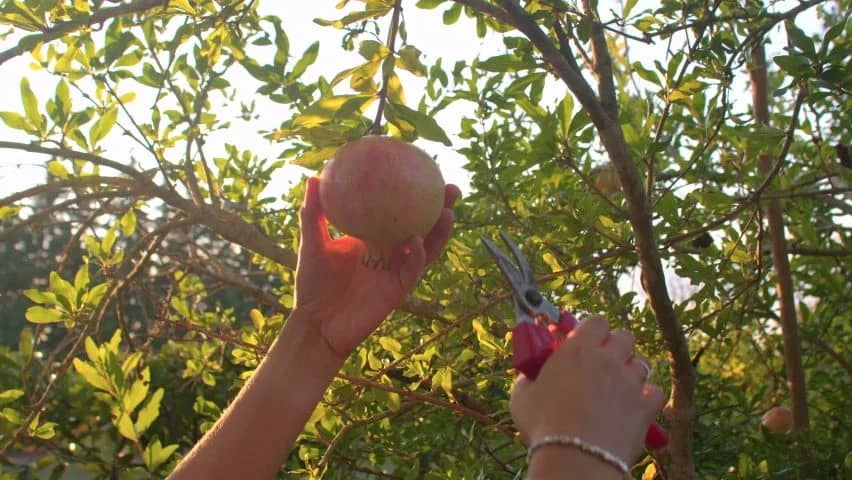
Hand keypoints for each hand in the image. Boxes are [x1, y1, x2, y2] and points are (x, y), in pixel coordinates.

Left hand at [292, 176, 460, 360]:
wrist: (317, 322)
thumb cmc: (313, 283)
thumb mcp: (312, 243)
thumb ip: (314, 214)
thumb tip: (313, 178)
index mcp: (374, 237)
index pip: (399, 211)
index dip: (414, 194)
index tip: (422, 170)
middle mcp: (390, 251)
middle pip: (422, 226)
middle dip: (440, 208)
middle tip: (449, 187)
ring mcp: (396, 270)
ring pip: (427, 248)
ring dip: (439, 231)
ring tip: (448, 211)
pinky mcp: (398, 289)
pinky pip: (412, 270)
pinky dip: (417, 255)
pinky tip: (417, 241)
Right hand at [510, 316, 664, 471]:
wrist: (575, 459)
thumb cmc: (544, 427)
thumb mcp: (522, 397)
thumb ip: (529, 378)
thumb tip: (530, 376)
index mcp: (577, 349)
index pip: (596, 321)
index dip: (592, 329)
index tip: (583, 340)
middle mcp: (608, 359)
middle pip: (624, 336)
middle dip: (616, 345)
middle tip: (602, 361)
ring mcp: (629, 382)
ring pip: (641, 363)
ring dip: (630, 371)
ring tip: (617, 387)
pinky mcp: (646, 406)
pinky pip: (656, 392)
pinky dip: (647, 397)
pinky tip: (634, 405)